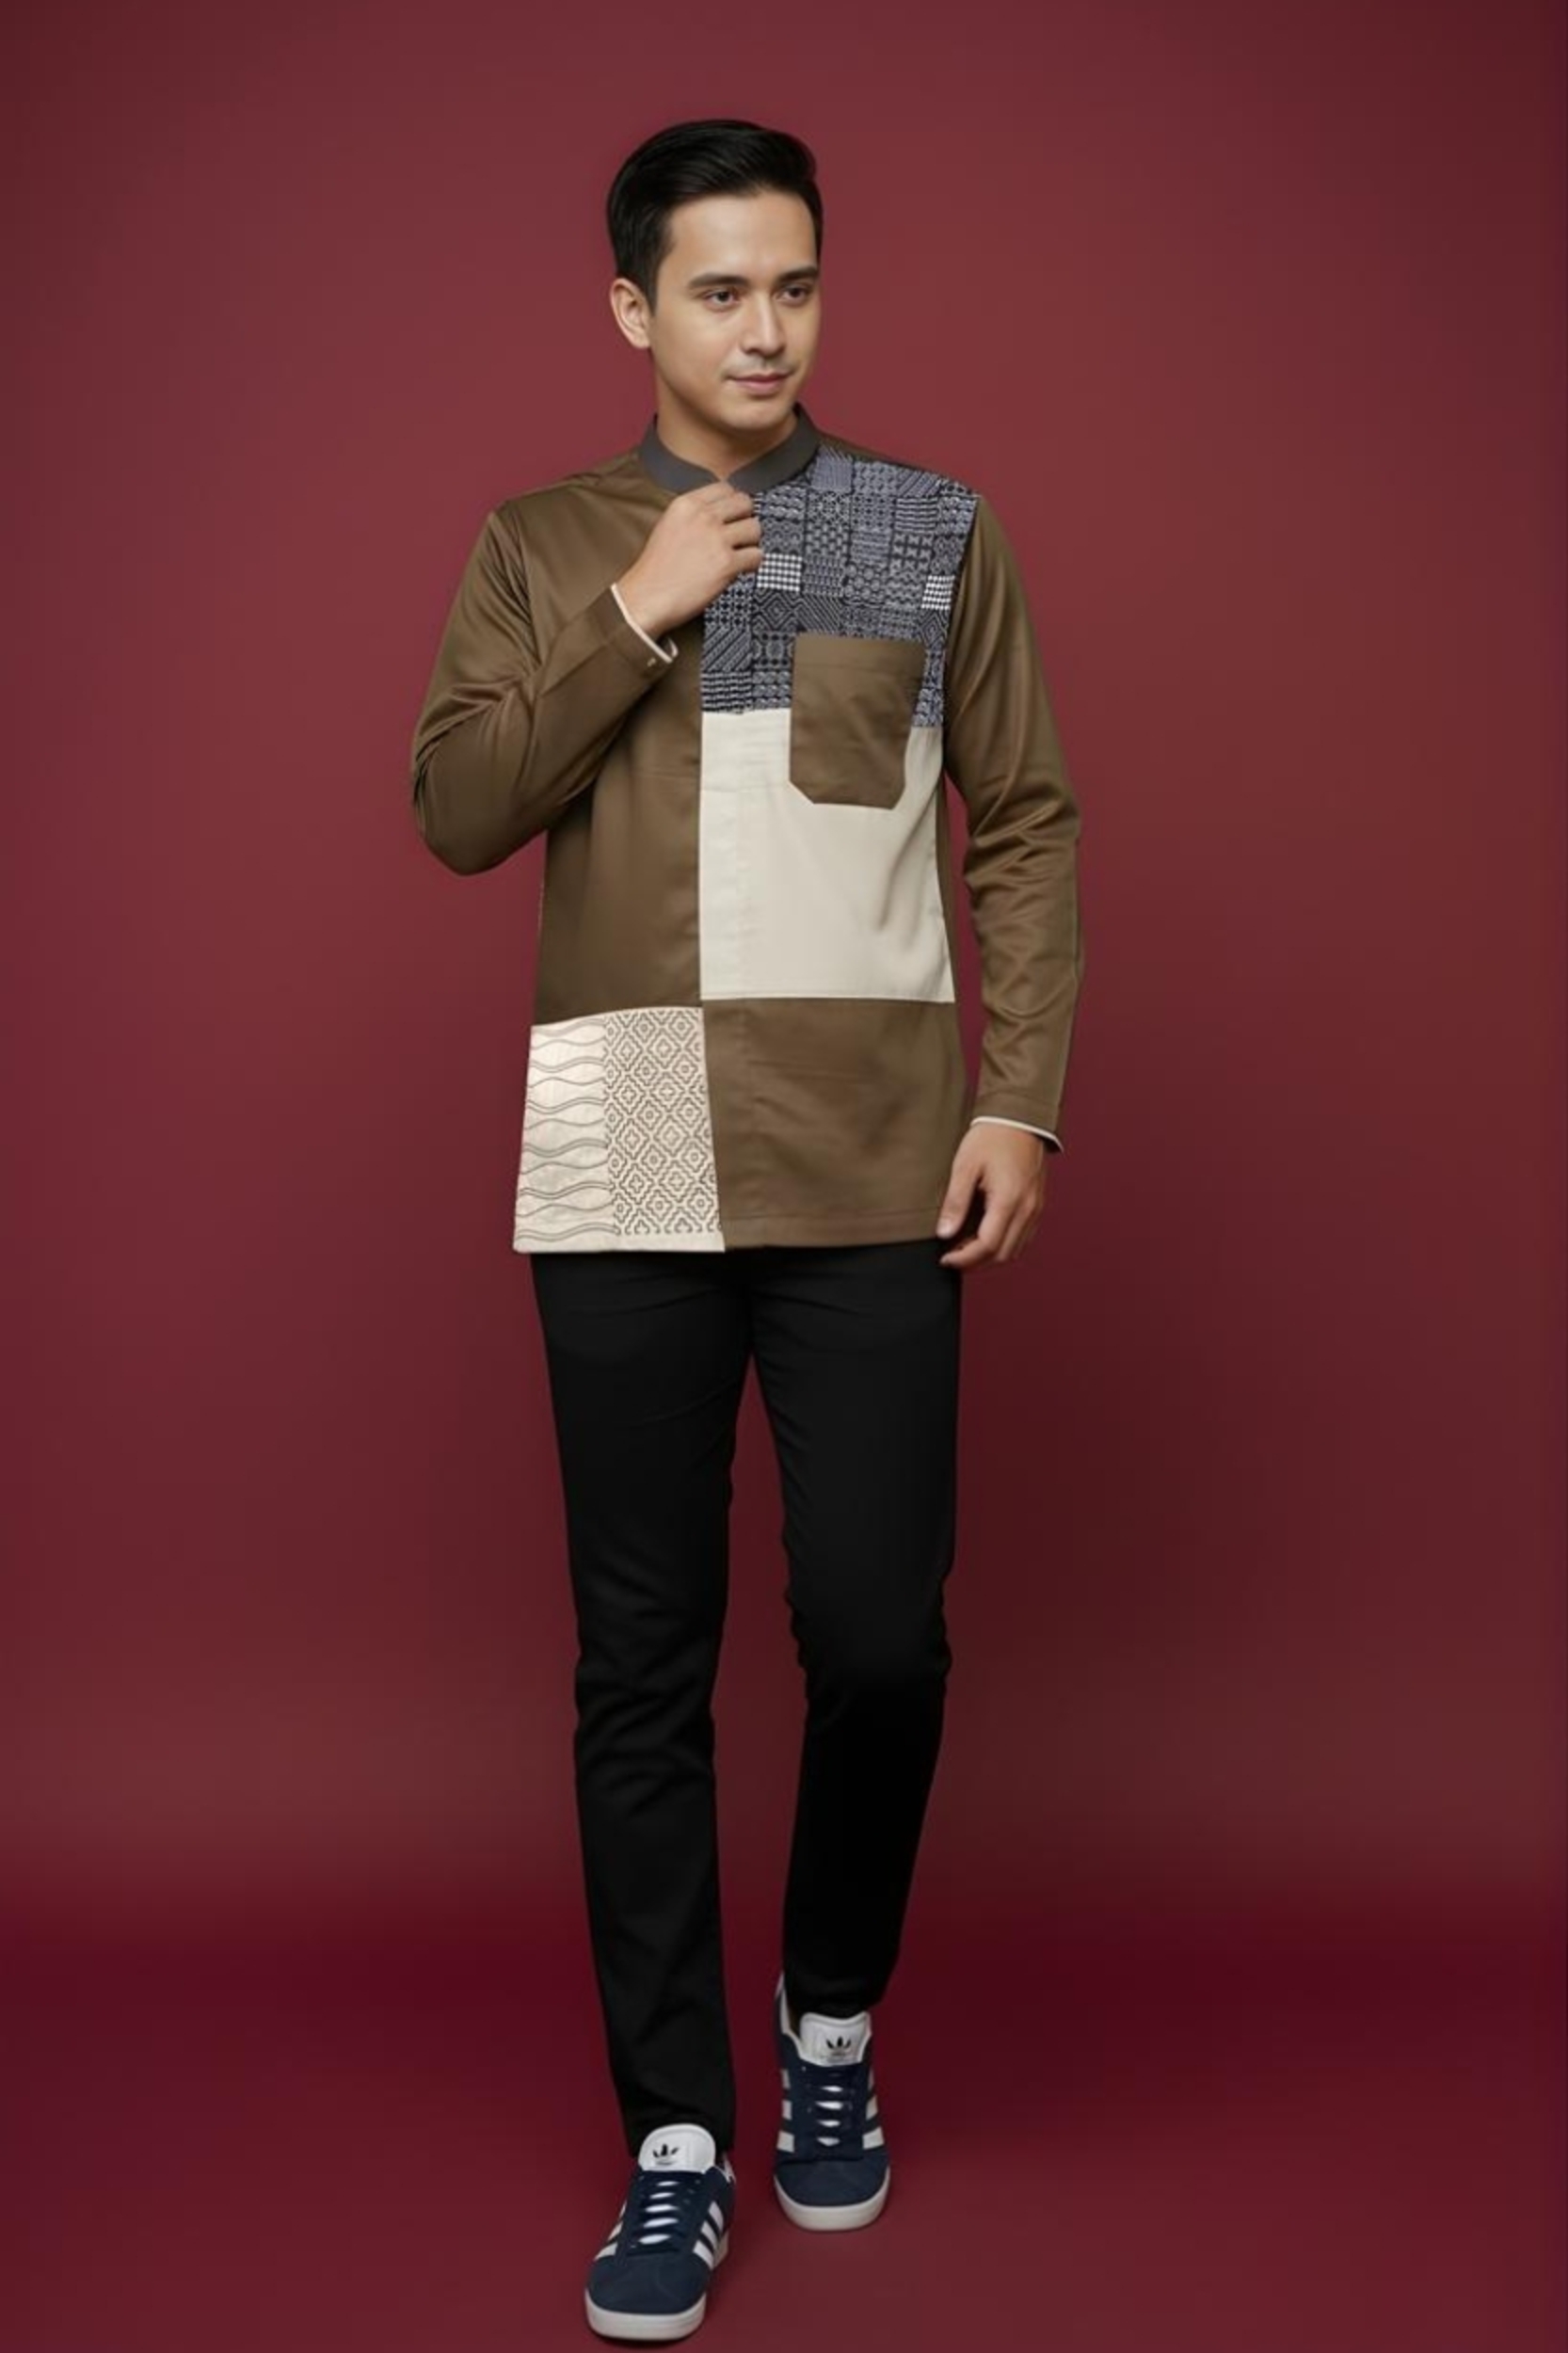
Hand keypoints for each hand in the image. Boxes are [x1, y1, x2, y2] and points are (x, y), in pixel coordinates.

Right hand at [615, 484, 762, 638]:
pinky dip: (752, 564)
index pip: (725, 488)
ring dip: (751, 542)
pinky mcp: (726, 564)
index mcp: (686, 504)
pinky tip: (741, 569)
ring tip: (740, 553)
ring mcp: (716, 539)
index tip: (732, 515)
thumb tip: (720, 514)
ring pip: (755, 528)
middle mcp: (702, 517)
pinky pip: (757, 556)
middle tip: (739, 534)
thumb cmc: (655, 570)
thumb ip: (693, 515)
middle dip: (745, 518)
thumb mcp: (667, 526)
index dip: (732, 503)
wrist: (647, 598)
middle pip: (744, 503)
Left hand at [935, 1125, 1047, 1268]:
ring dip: (991, 1256)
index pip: (988, 1246)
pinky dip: (1004, 1245)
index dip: (965, 1259)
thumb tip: (944, 1234)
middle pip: (1003, 1254)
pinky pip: (1023, 1237)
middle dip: (976, 1263)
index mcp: (1009, 1200)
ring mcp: (1036, 1208)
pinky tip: (985, 1236)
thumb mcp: (965, 1166)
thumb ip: (955, 1202)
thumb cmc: (991, 1136)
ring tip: (965, 1249)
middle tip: (952, 1257)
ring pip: (1015, 1249)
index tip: (945, 1259)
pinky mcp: (1037, 1204)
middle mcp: (1027, 1209)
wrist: (1020, 1117)